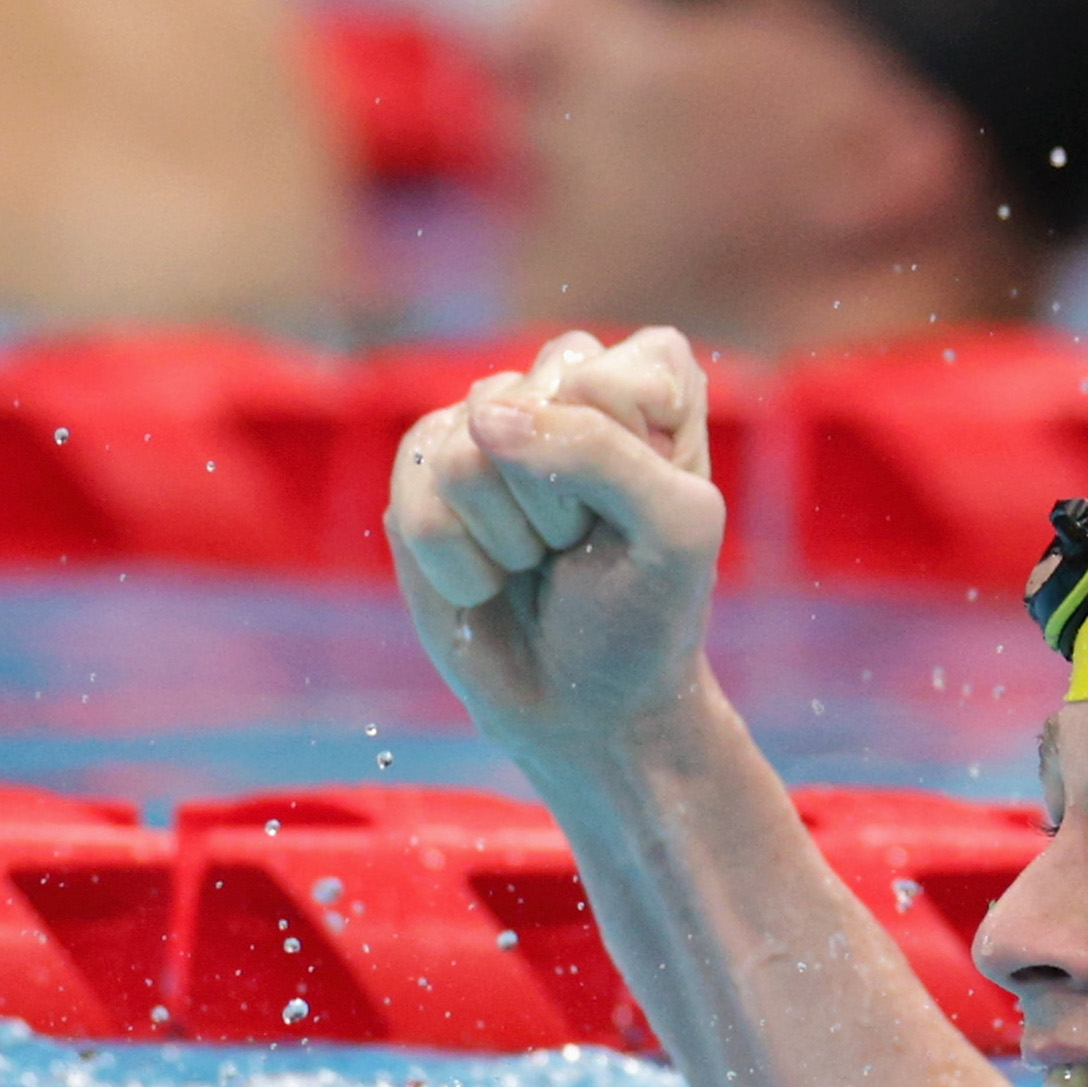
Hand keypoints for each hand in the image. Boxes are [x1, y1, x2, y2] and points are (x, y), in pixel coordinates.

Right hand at [386, 327, 727, 762]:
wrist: (584, 708)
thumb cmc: (646, 613)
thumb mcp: (671, 531)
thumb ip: (599, 451)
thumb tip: (481, 420)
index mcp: (649, 381)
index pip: (604, 379)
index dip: (617, 460)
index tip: (636, 514)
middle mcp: (562, 385)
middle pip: (522, 405)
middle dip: (555, 503)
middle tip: (581, 545)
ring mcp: (485, 425)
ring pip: (462, 454)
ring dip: (506, 537)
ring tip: (537, 561)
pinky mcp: (423, 474)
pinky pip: (416, 498)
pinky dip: (458, 563)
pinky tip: (490, 579)